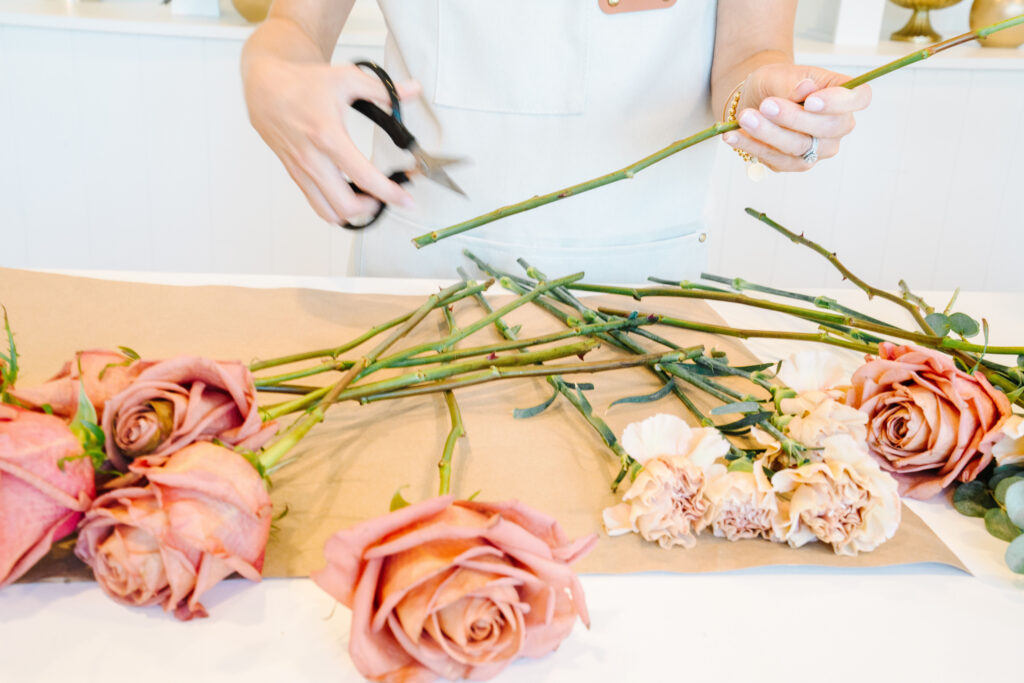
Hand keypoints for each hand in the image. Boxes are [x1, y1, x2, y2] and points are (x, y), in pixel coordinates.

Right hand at [243, 55, 421, 223]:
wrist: (266, 87)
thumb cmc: (302, 83)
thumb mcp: (347, 79)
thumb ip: (384, 90)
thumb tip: (412, 91)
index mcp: (328, 136)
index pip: (364, 177)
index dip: (390, 193)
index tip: (405, 199)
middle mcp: (312, 159)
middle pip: (346, 206)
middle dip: (372, 207)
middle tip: (385, 196)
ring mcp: (301, 170)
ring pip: (329, 213)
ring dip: (353, 212)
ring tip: (367, 199)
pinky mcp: (295, 175)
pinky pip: (316, 204)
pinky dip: (335, 207)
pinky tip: (347, 194)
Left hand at [722, 64, 871, 172]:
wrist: (756, 100)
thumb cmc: (776, 84)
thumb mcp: (779, 74)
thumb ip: (791, 82)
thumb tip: (804, 89)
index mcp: (843, 96)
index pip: (859, 99)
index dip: (840, 102)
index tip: (811, 100)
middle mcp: (837, 126)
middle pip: (828, 128)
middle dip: (793, 118)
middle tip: (766, 105)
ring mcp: (819, 148)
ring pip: (799, 147)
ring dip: (769, 134)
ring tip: (745, 118)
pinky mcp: (796, 163)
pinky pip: (777, 160)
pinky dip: (754, 147)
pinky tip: (734, 136)